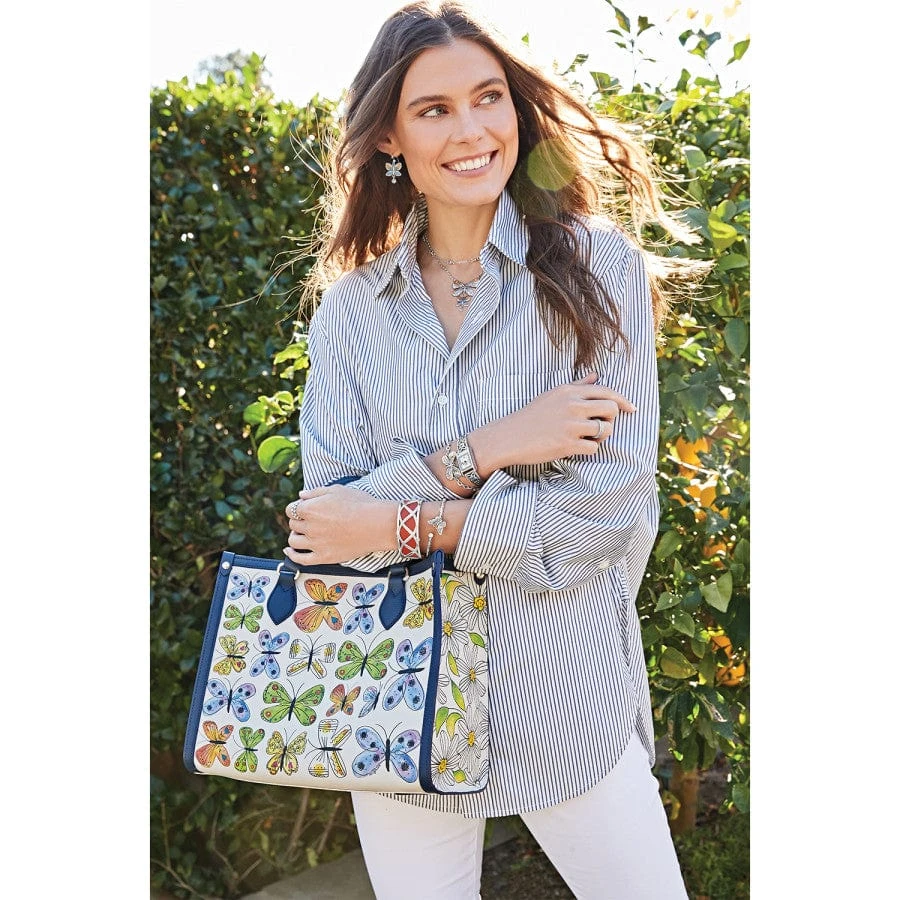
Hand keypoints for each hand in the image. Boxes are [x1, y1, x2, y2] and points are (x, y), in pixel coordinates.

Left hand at [283, 485, 395, 564]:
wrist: (377, 524)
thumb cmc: (361, 504)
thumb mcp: (337, 490)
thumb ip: (315, 492)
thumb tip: (301, 495)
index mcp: (310, 508)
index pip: (292, 509)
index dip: (298, 508)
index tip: (306, 508)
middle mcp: (310, 526)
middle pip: (293, 524)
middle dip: (299, 520)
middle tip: (311, 520)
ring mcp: (316, 543)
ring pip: (293, 540)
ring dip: (296, 536)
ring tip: (304, 533)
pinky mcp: (324, 557)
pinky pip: (300, 559)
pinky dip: (292, 554)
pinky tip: (290, 550)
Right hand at [470, 373, 634, 468]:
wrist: (509, 437)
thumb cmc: (531, 416)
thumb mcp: (553, 395)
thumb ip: (577, 386)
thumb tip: (596, 375)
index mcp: (569, 391)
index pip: (606, 391)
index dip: (623, 401)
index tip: (631, 409)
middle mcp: (572, 405)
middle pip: (611, 409)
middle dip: (611, 420)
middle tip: (601, 426)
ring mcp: (570, 425)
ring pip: (605, 430)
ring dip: (601, 437)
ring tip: (587, 438)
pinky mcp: (567, 444)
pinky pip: (593, 448)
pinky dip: (589, 449)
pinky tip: (576, 447)